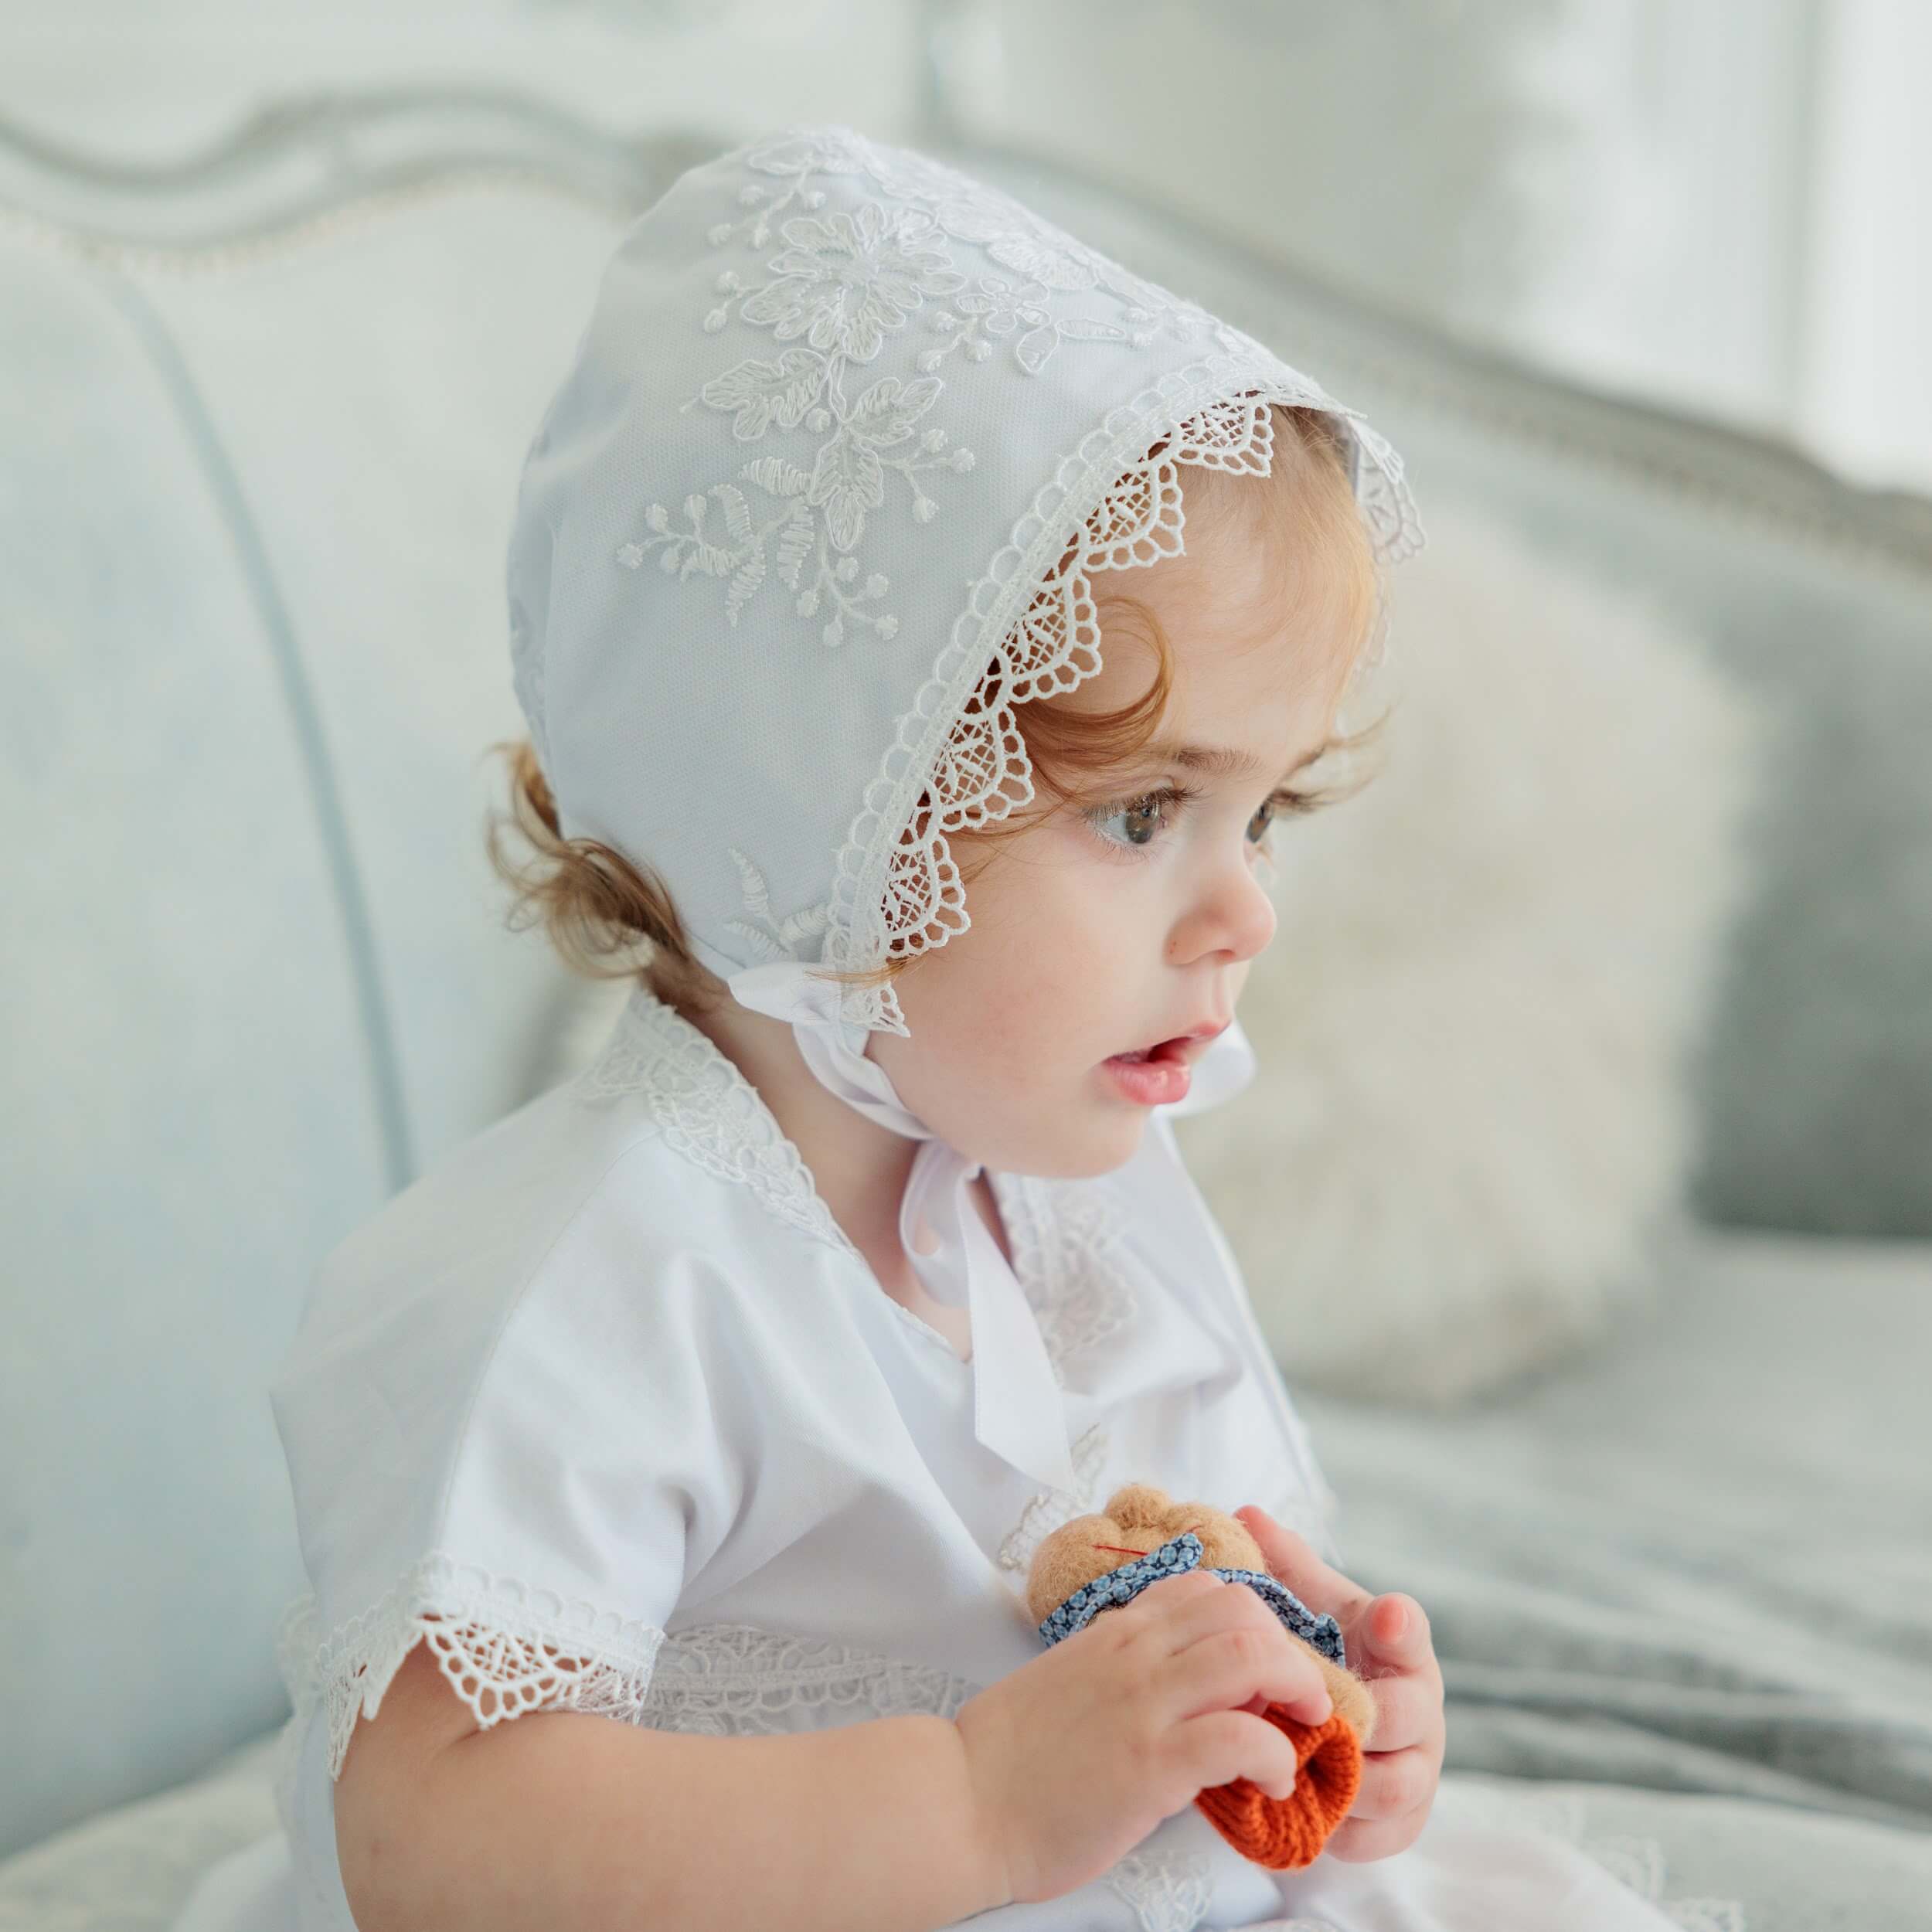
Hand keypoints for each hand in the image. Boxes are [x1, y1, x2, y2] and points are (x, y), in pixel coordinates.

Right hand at [953, 1565, 1336, 1907]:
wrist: (960, 1803)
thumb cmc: (1007, 1756)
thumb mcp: (1067, 1681)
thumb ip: (1118, 1668)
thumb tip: (1171, 1684)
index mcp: (1115, 1632)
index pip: (1205, 1588)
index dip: (1252, 1623)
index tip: (1261, 1669)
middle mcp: (1134, 1653)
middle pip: (1243, 1610)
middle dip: (1289, 1650)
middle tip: (1299, 1699)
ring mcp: (1144, 1705)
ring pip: (1251, 1655)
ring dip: (1297, 1690)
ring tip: (1303, 1731)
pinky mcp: (1150, 1765)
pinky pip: (1240, 1737)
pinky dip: (1276, 1756)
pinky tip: (1272, 1782)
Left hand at [1234, 1505, 1444, 1862]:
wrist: (1335, 1730)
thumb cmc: (1322, 1657)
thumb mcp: (1305, 1609)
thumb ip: (1281, 1566)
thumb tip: (1244, 1516)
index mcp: (1397, 1646)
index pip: (1410, 1630)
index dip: (1400, 1626)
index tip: (1385, 1617)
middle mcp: (1418, 1706)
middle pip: (1404, 1717)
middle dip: (1353, 1718)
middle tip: (1304, 1718)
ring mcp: (1415, 1767)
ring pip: (1392, 1785)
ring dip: (1340, 1779)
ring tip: (1292, 1769)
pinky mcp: (1400, 1823)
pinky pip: (1376, 1836)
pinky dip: (1339, 1830)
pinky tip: (1300, 1813)